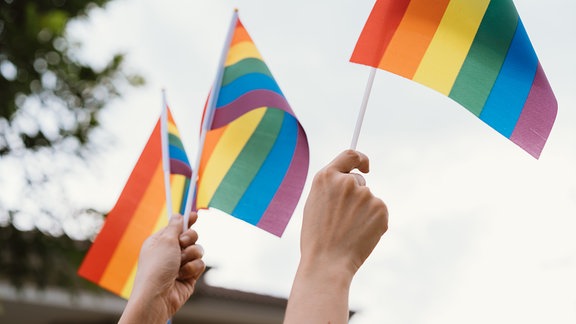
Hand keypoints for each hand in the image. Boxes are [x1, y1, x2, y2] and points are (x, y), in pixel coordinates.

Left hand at [119, 212, 205, 323]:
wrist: (157, 296)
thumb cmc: (157, 267)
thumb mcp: (165, 241)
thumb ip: (175, 226)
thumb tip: (178, 215)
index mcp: (160, 242)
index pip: (176, 227)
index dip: (186, 221)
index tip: (195, 215)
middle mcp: (170, 252)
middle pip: (191, 236)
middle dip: (189, 239)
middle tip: (182, 243)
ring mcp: (180, 264)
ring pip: (198, 250)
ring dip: (190, 256)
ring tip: (180, 265)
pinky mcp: (189, 275)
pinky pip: (200, 264)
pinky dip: (193, 268)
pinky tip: (182, 276)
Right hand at [301, 149, 387, 275]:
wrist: (327, 262)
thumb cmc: (317, 237)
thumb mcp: (315, 203)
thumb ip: (331, 188)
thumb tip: (351, 181)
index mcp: (326, 177)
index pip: (350, 155)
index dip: (360, 159)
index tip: (366, 166)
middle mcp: (346, 181)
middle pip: (359, 181)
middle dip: (356, 196)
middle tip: (344, 219)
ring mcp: (365, 194)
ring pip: (369, 200)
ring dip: (363, 212)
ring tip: (349, 230)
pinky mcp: (380, 208)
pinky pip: (379, 212)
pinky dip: (373, 222)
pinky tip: (360, 235)